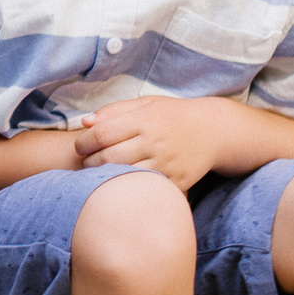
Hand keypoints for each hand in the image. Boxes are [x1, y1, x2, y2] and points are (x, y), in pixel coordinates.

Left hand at [72, 95, 227, 190]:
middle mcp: (155, 141)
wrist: (213, 130)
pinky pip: (146, 190)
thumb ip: (114, 111)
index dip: (84, 142)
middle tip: (86, 163)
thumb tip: (84, 122)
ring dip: (106, 179)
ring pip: (125, 177)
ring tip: (100, 175)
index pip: (102, 133)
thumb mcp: (146, 103)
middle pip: (109, 158)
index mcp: (145, 120)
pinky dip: (130, 191)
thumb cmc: (172, 116)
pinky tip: (122, 187)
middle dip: (90, 163)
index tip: (80, 147)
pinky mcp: (177, 181)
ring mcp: (167, 163)